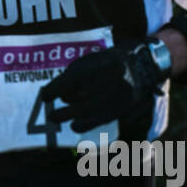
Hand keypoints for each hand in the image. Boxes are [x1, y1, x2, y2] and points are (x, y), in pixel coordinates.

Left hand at [36, 41, 166, 134]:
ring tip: (55, 117)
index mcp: (107, 62)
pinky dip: (87, 124)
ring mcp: (123, 95)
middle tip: (50, 110)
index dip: (59, 87)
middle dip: (65, 102)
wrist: (141, 67)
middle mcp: (117, 78)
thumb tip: (52, 94)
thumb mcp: (91, 61)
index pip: (78, 76)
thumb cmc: (106, 63)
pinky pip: (104, 119)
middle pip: (85, 94)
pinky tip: (74, 125)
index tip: (45, 96)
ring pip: (93, 109)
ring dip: (71, 114)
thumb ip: (72, 75)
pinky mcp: (126, 108)